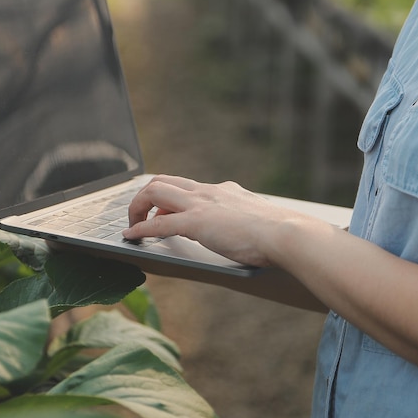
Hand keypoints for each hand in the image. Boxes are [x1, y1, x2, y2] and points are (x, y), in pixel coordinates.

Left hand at [123, 174, 300, 267]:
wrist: (287, 233)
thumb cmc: (279, 232)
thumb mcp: (257, 218)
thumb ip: (244, 218)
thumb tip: (243, 229)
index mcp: (222, 190)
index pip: (186, 185)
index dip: (168, 196)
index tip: (162, 210)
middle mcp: (208, 192)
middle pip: (163, 181)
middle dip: (145, 197)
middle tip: (140, 216)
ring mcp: (201, 205)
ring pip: (155, 192)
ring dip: (137, 208)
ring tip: (132, 224)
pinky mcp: (196, 222)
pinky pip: (158, 224)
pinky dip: (140, 229)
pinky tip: (131, 236)